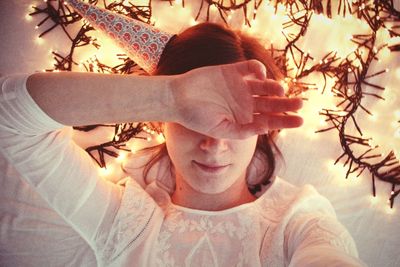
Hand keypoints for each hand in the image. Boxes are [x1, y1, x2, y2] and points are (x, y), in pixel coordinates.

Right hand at [169, 60, 302, 138]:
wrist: (178, 98)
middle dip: (286, 104)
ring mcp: (239, 86)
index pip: (269, 120)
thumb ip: (241, 131)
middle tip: (300, 104)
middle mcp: (244, 102)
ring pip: (264, 85)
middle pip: (271, 103)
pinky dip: (258, 69)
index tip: (299, 121)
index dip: (285, 121)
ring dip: (275, 87)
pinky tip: (261, 75)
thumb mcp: (219, 130)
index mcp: (243, 118)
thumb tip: (265, 128)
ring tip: (281, 91)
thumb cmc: (196, 118)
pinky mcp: (232, 71)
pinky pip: (250, 68)